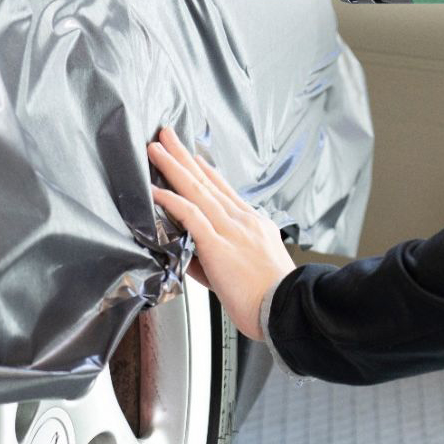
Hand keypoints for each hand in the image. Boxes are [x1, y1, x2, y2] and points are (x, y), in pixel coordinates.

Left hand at [148, 126, 292, 340]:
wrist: (287, 309)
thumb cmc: (271, 298)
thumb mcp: (249, 269)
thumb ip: (218, 259)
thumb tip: (194, 257)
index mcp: (253, 225)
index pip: (225, 191)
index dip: (207, 172)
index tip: (195, 157)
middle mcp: (242, 221)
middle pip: (206, 181)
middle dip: (184, 156)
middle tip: (168, 135)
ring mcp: (230, 230)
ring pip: (196, 190)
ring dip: (173, 167)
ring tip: (156, 149)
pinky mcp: (218, 245)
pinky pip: (190, 216)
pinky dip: (171, 201)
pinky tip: (156, 190)